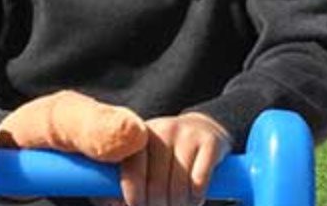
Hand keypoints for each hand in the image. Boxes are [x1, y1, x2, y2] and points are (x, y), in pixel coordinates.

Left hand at [116, 112, 231, 205]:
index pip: (132, 169)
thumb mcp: (147, 159)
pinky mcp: (210, 141)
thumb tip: (116, 203)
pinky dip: (197, 197)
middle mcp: (163, 129)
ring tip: (179, 205)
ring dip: (179, 205)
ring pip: (180, 185)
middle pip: (157, 183)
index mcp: (141, 136)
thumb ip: (129, 181)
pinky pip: (200, 180)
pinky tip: (195, 199)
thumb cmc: (166, 155)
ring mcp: (188, 133)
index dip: (134, 195)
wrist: (203, 128)